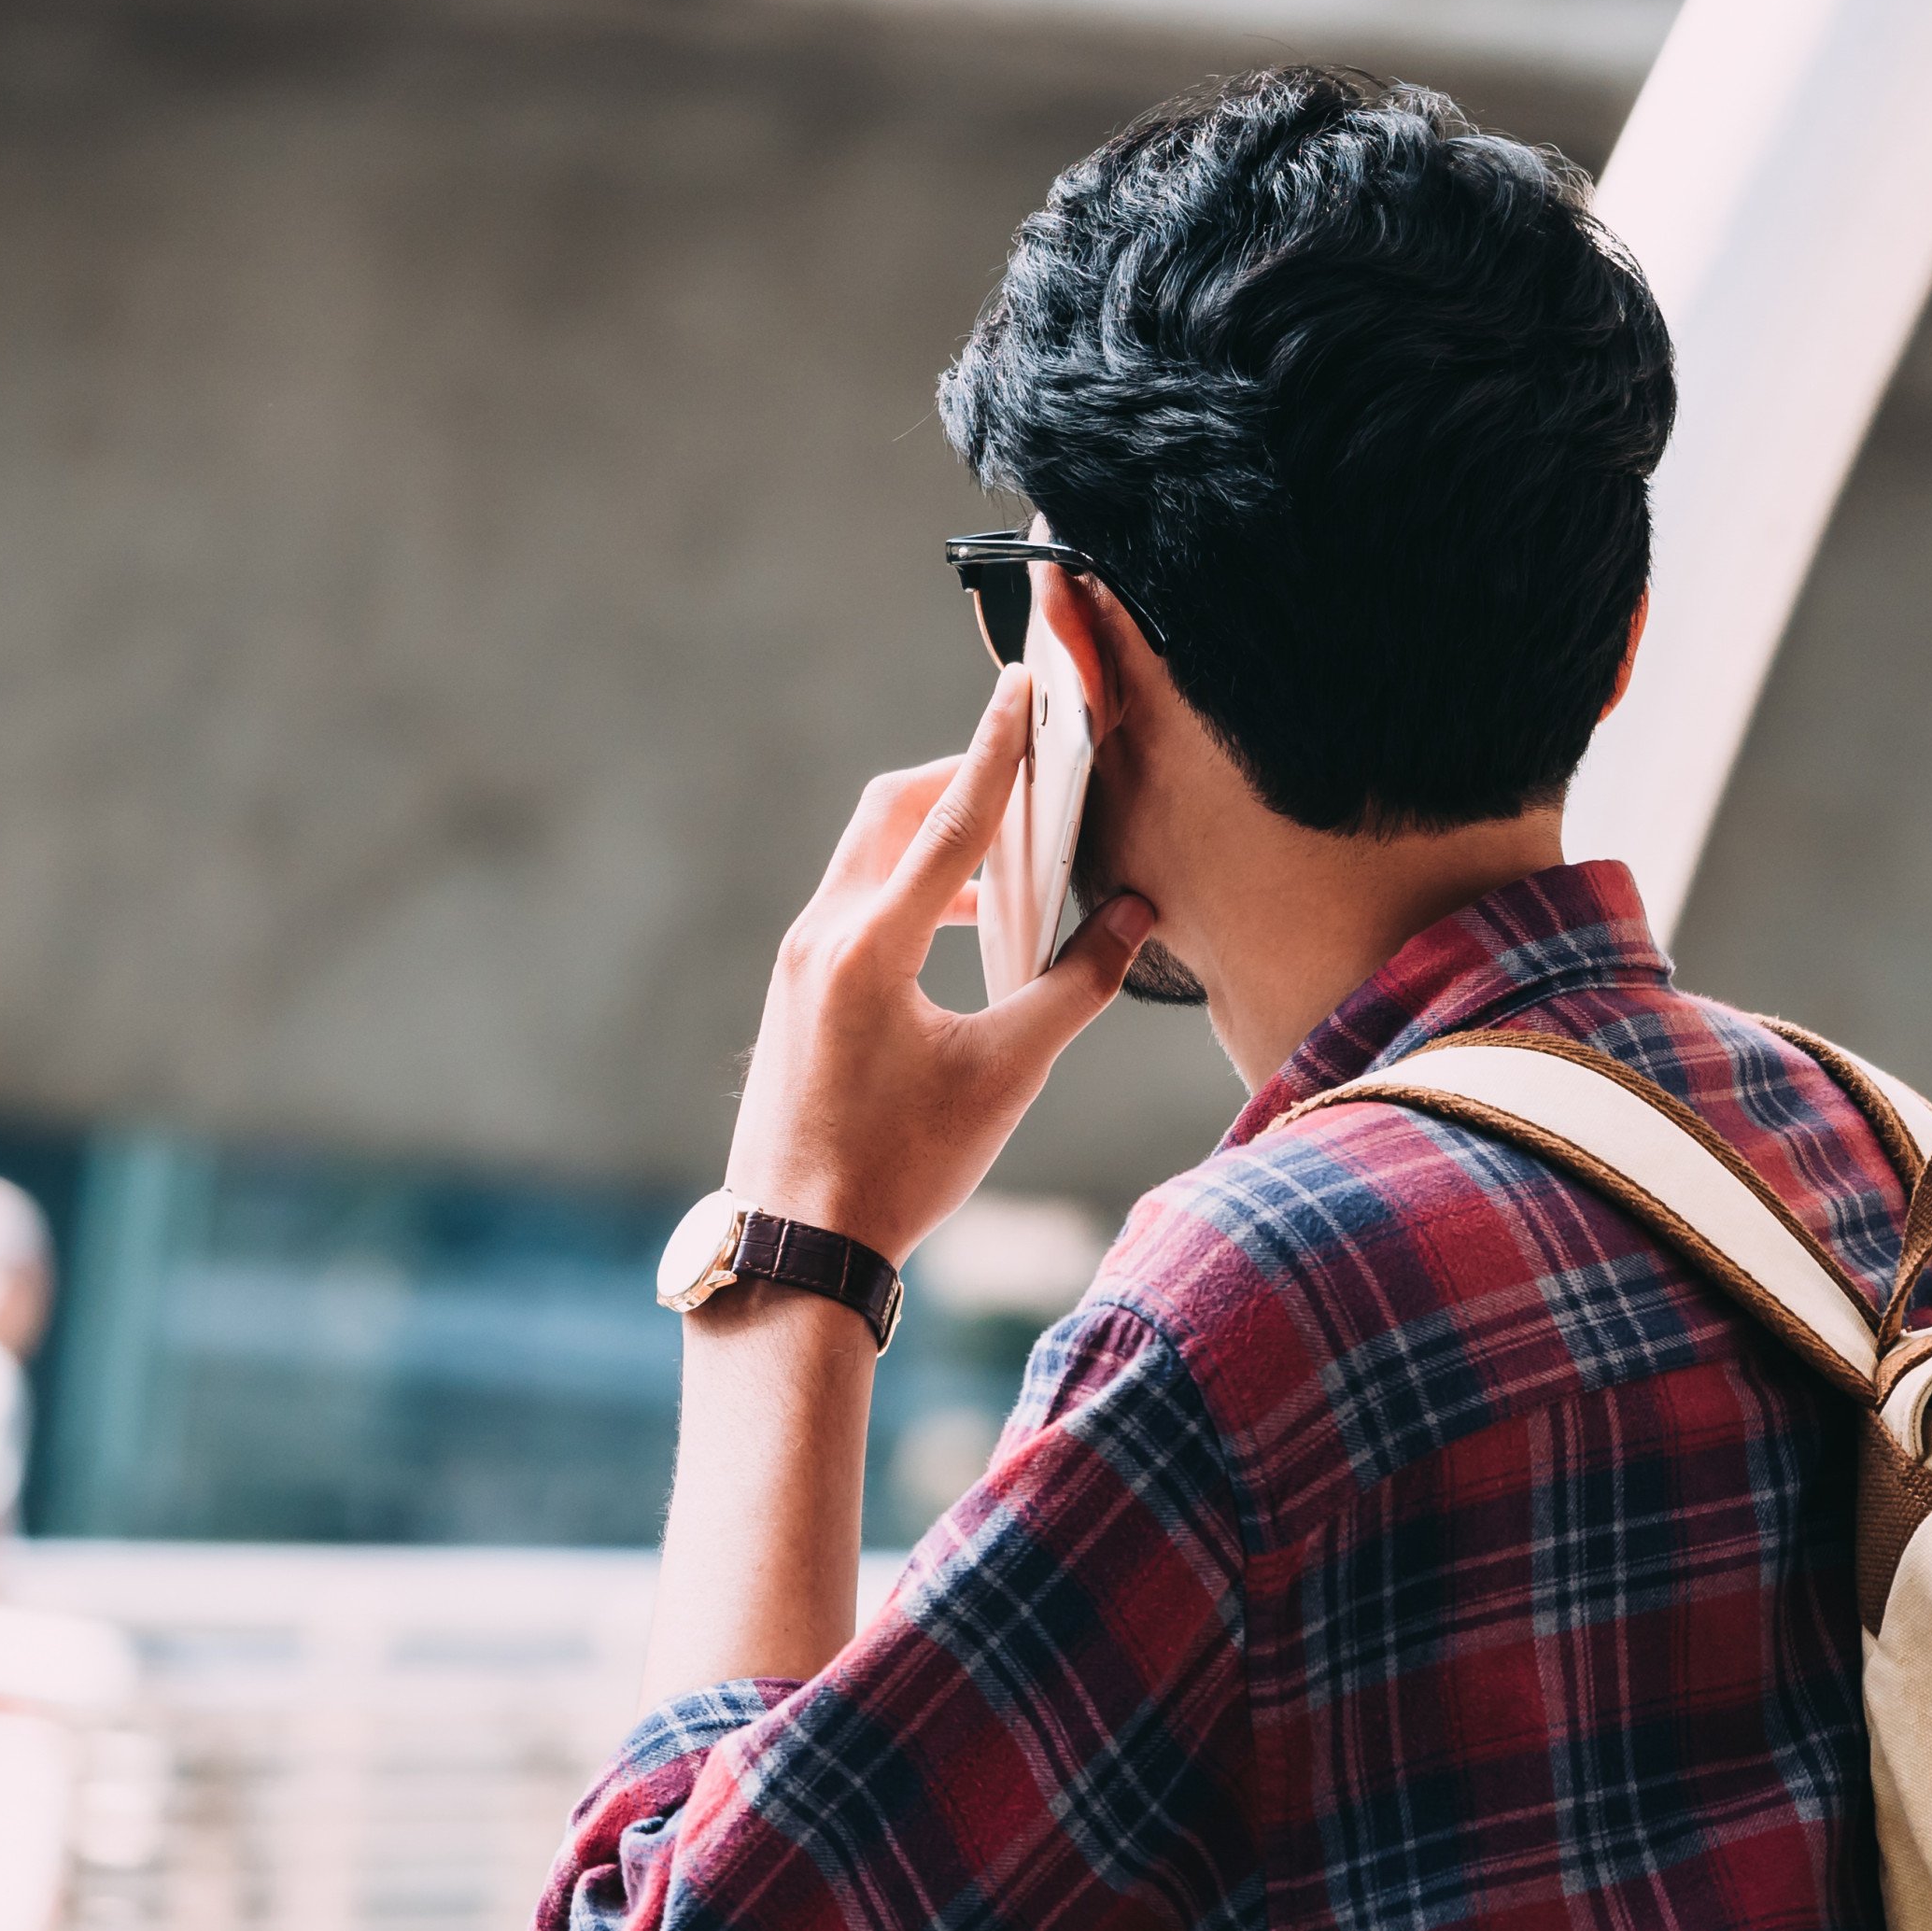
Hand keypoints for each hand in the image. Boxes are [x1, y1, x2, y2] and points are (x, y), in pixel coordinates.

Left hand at [725, 664, 1153, 1264]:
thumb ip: (1076, 985)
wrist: (799, 1245)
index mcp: (869, 948)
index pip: (949, 821)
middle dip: (965, 779)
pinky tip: (967, 928)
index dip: (998, 749)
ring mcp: (799, 960)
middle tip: (1033, 773)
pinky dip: (914, 886)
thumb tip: (1136, 915)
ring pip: (872, 855)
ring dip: (942, 838)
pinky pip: (858, 899)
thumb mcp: (1006, 1076)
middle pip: (894, 811)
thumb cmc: (902, 1169)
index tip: (1023, 685)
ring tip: (1017, 865)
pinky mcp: (796, 986)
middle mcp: (822, 936)